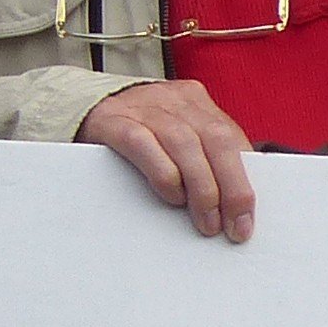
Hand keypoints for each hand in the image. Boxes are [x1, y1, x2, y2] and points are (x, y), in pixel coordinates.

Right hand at [77, 80, 258, 240]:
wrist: (81, 107)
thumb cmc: (139, 133)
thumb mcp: (177, 135)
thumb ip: (204, 155)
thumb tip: (235, 203)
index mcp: (196, 102)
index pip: (232, 139)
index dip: (244, 181)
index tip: (246, 220)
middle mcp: (174, 100)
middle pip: (215, 139)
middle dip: (230, 188)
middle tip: (232, 226)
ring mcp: (144, 107)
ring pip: (184, 144)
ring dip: (201, 188)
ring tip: (205, 222)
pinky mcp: (114, 121)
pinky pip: (143, 144)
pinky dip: (163, 173)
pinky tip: (171, 196)